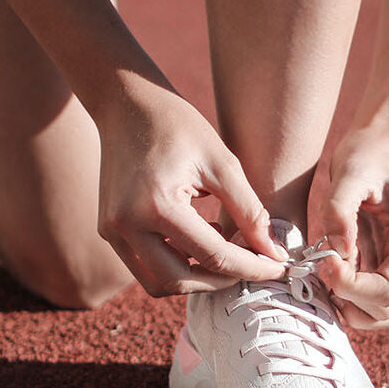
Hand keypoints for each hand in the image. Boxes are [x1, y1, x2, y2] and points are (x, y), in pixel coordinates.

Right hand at [95, 82, 286, 296]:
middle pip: (181, 281)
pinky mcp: (109, 232)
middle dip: (221, 280)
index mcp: (157, 205)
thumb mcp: (223, 163)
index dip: (252, 267)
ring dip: (196, 278)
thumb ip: (250, 212)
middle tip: (252, 264)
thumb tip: (274, 253)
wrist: (128, 104)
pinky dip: (175, 265)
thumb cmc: (178, 126)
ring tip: (224, 250)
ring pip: (159, 283)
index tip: (279, 267)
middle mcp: (126, 225)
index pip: (214, 256)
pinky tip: (200, 239)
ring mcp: (112, 231)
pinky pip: (144, 267)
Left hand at [308, 125, 388, 328]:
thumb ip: (340, 210)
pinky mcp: (388, 268)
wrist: (379, 143)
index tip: (324, 262)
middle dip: (350, 299)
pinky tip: (330, 270)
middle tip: (323, 267)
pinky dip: (349, 298)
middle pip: (387, 311)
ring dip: (350, 305)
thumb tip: (337, 252)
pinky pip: (372, 303)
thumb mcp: (350, 171)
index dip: (352, 287)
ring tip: (327, 272)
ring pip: (382, 316)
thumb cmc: (367, 153)